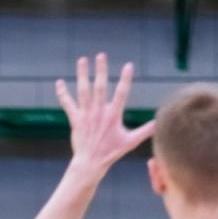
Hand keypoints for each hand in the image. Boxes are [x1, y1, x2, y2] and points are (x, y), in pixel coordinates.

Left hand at [55, 53, 154, 174]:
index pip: (122, 93)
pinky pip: (67, 104)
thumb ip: (145, 131)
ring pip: (83, 91)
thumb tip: (159, 123)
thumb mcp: (130, 142)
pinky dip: (62, 93)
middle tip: (101, 55)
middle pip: (100, 87)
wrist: (90, 163)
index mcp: (113, 116)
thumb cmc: (111, 153)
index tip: (129, 65)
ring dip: (83, 74)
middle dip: (101, 70)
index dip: (126, 79)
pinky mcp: (75, 120)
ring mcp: (86, 115)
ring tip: (82, 60)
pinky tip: (59, 82)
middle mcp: (99, 112)